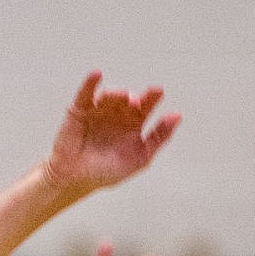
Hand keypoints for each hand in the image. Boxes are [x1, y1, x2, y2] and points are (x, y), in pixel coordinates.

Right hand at [44, 72, 179, 196]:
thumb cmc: (108, 172)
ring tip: (122, 98)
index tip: (158, 91)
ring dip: (117, 94)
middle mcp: (117, 114)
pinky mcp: (79, 110)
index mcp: (133, 124)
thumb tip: (178, 116)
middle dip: (133, 99)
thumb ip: (159, 137)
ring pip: (110, 96)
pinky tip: (96, 74)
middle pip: (128, 99)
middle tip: (136, 103)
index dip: (152, 97)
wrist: (76, 180)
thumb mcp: (141, 158)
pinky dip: (90, 83)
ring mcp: (98, 111)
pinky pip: (85, 94)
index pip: (146, 106)